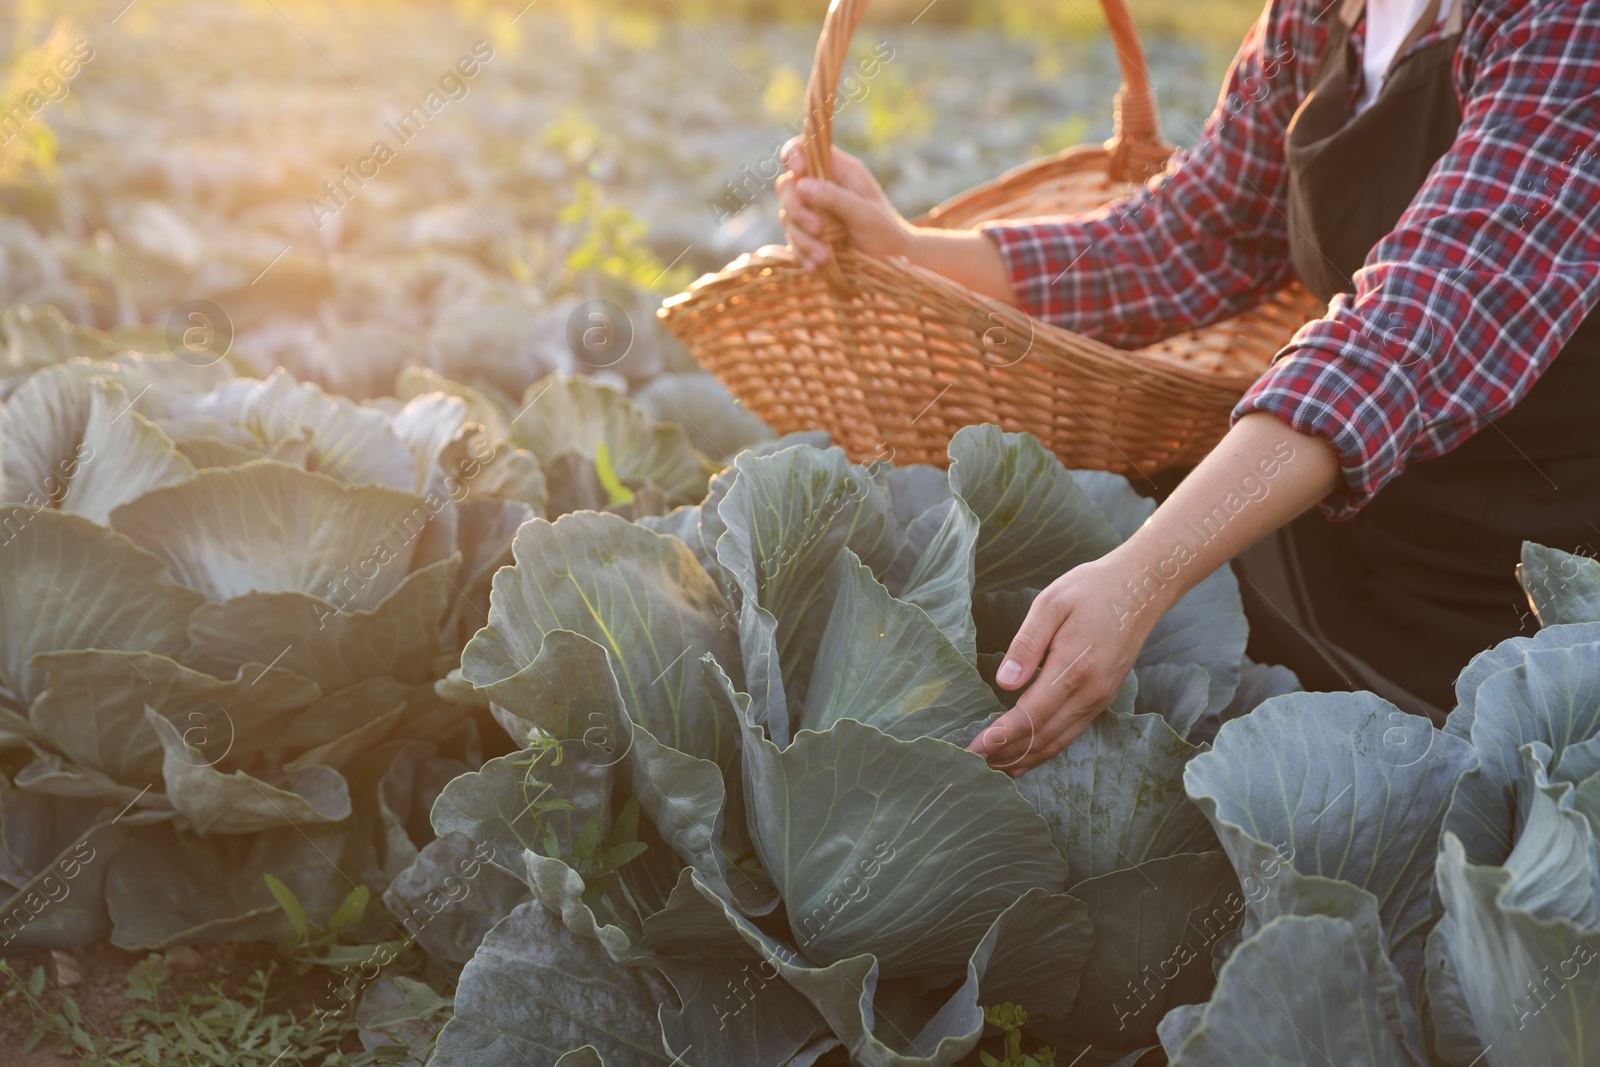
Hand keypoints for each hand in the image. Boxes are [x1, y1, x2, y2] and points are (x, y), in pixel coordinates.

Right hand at [775, 138, 916, 270]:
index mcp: (836, 170)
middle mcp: (820, 186)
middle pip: (787, 186)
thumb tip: (801, 184)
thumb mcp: (863, 212)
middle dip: (796, 210)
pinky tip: (816, 265)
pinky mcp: (808, 233)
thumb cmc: (883, 226)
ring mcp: (812, 210)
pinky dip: (801, 254)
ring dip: (802, 239)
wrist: (889, 256)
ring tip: (824, 257)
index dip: (793, 155)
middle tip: (818, 229)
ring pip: (787, 217)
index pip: (803, 148)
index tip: (797, 172)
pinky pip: (793, 241)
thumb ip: (834, 197)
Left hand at [967, 556, 1158, 774]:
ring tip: (993, 769)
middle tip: (973, 764)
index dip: (1000, 736)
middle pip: (1042, 737)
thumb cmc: (1091, 589)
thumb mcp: (1052, 603)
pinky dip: (1047, 751)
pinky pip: (1072, 734)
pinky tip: (1027, 758)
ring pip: (1058, 742)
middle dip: (1006, 754)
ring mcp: (1100, 698)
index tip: (973, 750)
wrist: (1142, 588)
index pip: (1030, 715)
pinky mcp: (1103, 698)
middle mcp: (1090, 692)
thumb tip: (1005, 682)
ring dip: (1025, 758)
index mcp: (1073, 668)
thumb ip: (1027, 643)